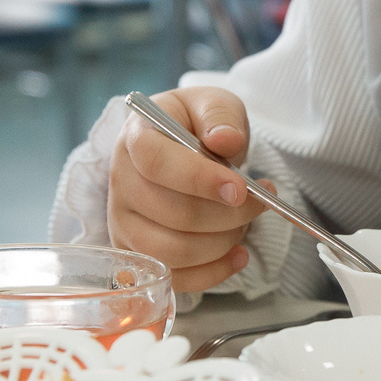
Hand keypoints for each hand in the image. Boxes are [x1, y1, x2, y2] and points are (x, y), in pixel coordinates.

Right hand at [107, 87, 264, 294]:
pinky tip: (238, 254)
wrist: (177, 145)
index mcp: (136, 139)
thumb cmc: (194, 125)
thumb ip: (220, 116)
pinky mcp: (136, 253)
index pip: (156, 163)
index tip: (240, 188)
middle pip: (172, 213)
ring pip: (174, 251)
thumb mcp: (211, 103)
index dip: (199, 179)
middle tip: (260, 202)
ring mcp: (124, 222)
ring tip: (245, 222)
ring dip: (223, 242)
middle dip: (229, 215)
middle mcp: (121, 182)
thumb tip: (226, 140)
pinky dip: (213, 273)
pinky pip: (173, 277)